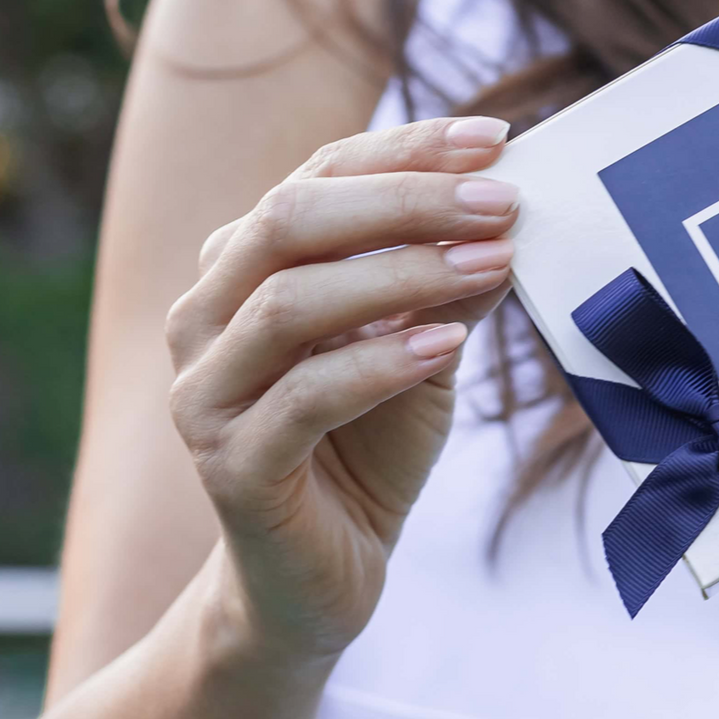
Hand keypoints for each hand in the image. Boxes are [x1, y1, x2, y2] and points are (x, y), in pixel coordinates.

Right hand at [167, 116, 517, 662]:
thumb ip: (450, 285)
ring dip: (402, 272)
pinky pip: (304, 395)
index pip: (316, 177)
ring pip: (289, 300)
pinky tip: (447, 341)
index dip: (405, 150)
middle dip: (406, 199)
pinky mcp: (231, 466)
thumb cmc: (368, 451)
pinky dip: (381, 360)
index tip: (495, 138)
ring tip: (492, 259)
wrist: (318, 581)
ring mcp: (206, 393)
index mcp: (242, 270)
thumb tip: (513, 214)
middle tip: (501, 200)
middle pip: (290, 219)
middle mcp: (204, 317)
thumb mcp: (422, 351)